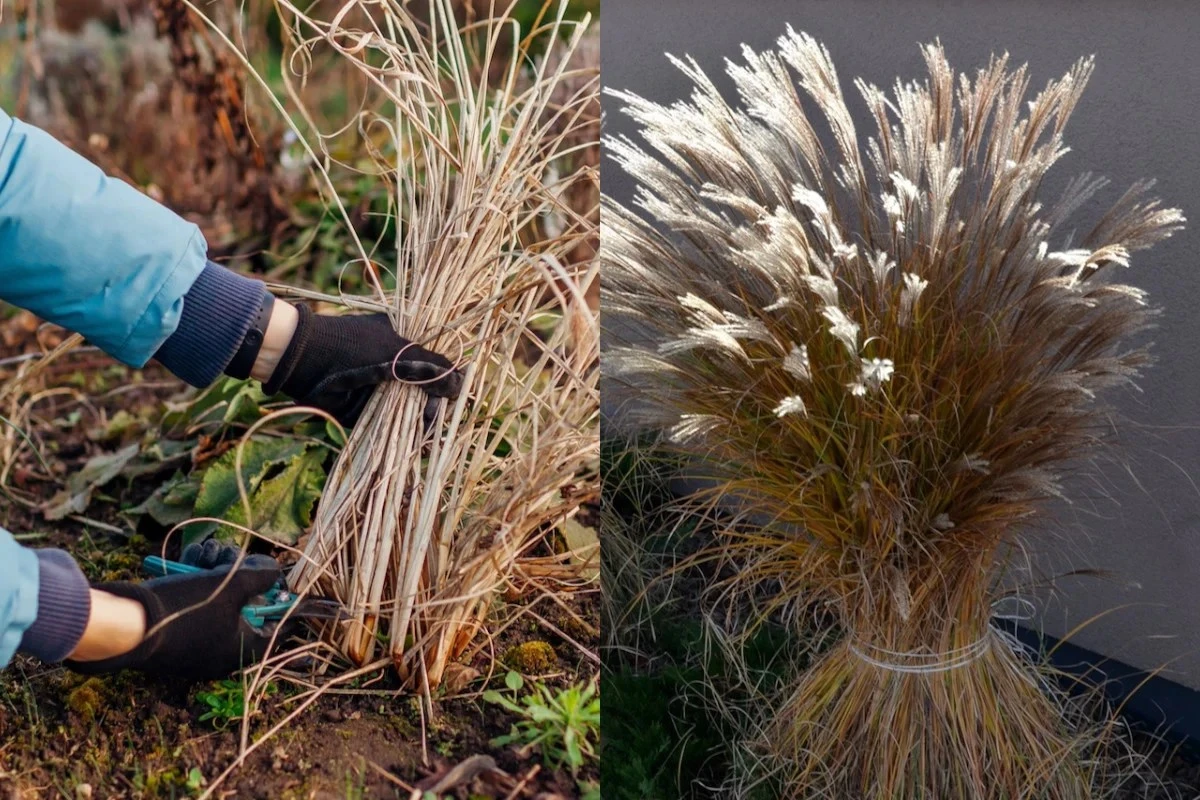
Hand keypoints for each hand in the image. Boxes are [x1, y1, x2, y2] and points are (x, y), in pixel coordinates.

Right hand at [65, 543, 281, 679]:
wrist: (124, 623)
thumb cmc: (186, 608)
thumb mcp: (232, 585)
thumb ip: (260, 577)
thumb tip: (274, 571)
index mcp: (241, 651)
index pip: (275, 630)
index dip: (282, 603)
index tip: (282, 584)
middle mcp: (220, 653)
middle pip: (244, 608)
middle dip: (238, 575)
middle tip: (229, 555)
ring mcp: (195, 646)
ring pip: (217, 601)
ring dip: (213, 571)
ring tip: (203, 553)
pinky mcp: (174, 635)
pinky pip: (195, 607)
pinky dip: (194, 582)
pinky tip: (188, 560)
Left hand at [263, 305, 463, 426]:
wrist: (303, 361)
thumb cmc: (352, 347)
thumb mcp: (398, 353)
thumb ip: (430, 369)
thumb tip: (461, 384)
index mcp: (402, 346)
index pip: (434, 366)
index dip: (446, 383)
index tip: (453, 397)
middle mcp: (394, 369)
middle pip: (425, 392)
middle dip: (434, 407)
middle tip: (434, 416)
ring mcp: (380, 391)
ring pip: (411, 412)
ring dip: (422, 424)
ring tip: (426, 431)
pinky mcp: (367, 413)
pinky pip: (391, 426)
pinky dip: (404, 435)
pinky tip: (417, 443)